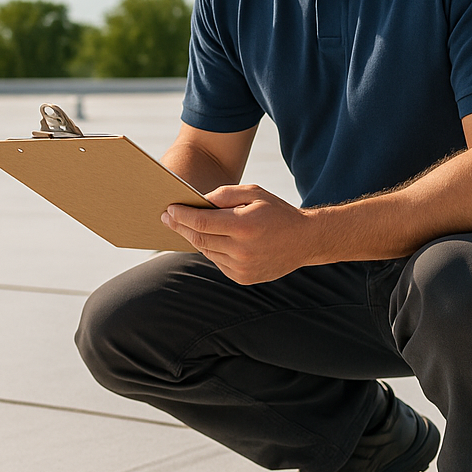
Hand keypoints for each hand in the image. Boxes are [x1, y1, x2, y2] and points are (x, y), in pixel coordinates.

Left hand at [163, 184, 316, 284]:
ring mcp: (242, 267)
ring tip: (185, 226)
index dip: (182, 216)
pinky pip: (218, 262)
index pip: (201, 222)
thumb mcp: (254, 193)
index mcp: (244, 226)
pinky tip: (210, 239)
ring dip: (195, 239)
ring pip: (207, 252)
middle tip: (167, 217)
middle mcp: (242, 250)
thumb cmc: (277, 212)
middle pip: (199, 239)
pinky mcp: (243, 278)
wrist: (305, 241)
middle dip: (180, 227)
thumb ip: (225, 194)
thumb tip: (198, 201)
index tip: (169, 209)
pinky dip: (211, 250)